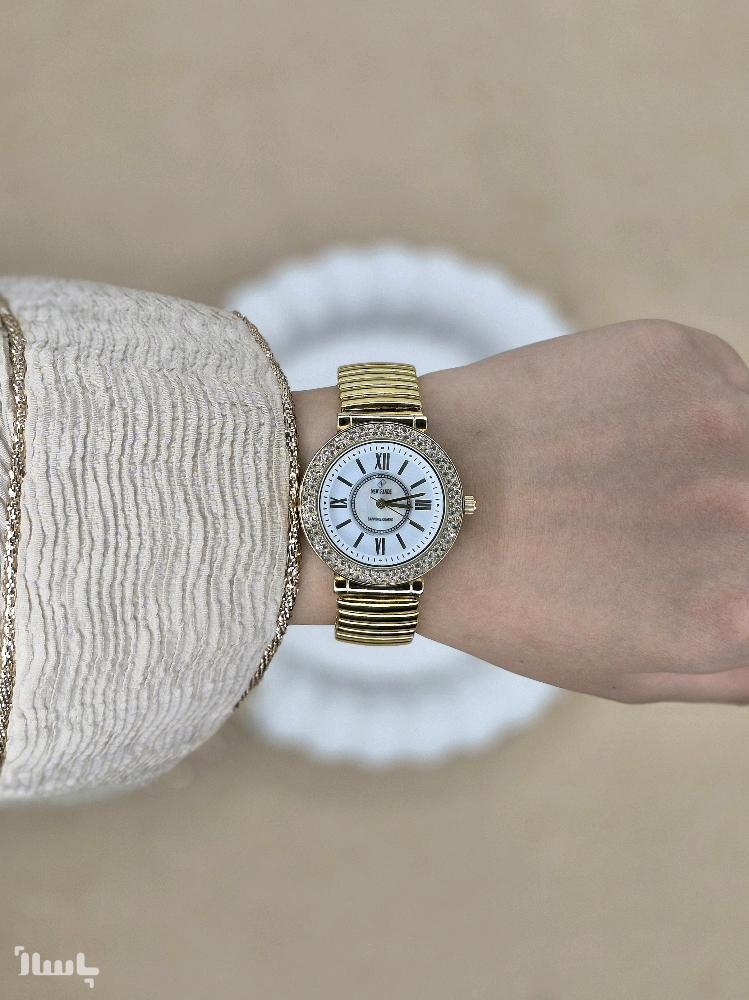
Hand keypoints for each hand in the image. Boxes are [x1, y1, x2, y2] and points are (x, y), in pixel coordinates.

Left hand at [293, 320, 748, 704]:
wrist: (419, 501)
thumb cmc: (517, 601)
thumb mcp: (634, 671)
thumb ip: (740, 667)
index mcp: (742, 609)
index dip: (737, 573)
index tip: (707, 567)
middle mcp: (747, 506)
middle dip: (731, 516)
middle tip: (660, 520)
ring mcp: (720, 420)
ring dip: (721, 456)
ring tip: (640, 477)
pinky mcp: (677, 353)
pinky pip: (722, 380)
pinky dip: (687, 406)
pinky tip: (615, 430)